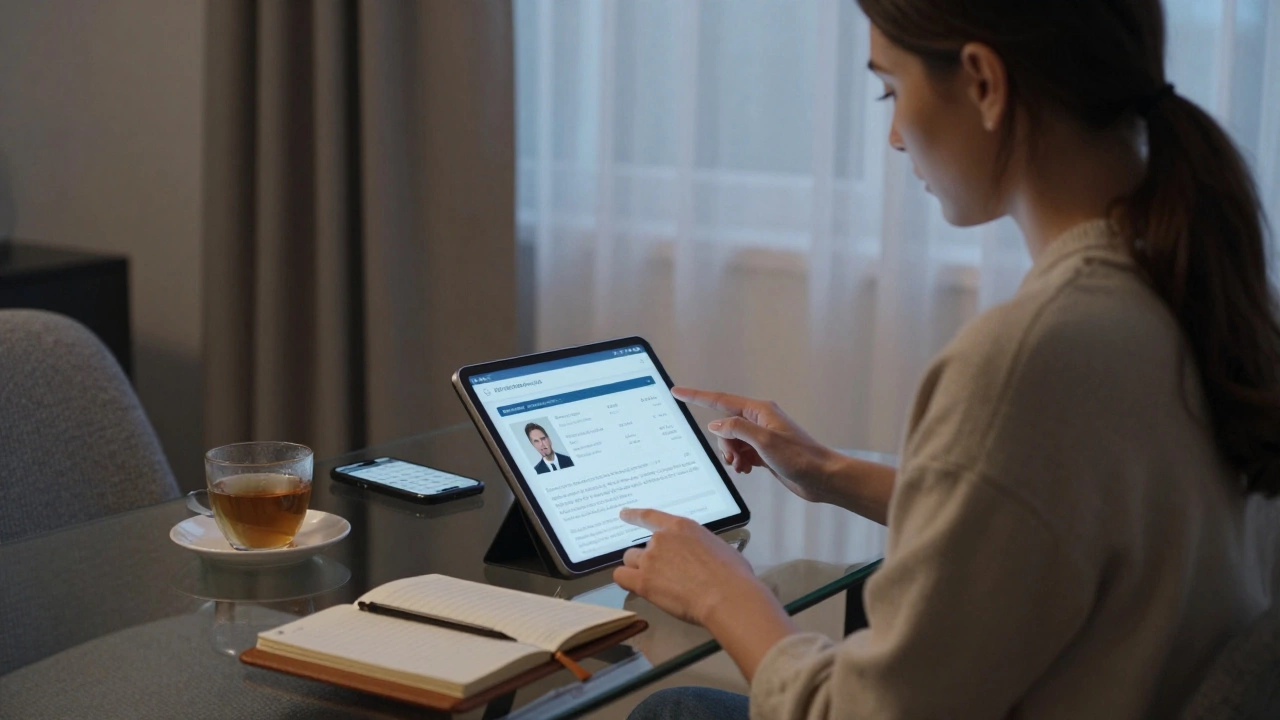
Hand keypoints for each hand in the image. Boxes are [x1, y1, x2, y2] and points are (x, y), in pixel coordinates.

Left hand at [613, 508, 768, 625]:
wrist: (726, 595)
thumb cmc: (732, 573)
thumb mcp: (718, 547)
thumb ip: (700, 548)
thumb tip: (700, 558)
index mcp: (681, 527)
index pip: (651, 517)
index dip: (635, 515)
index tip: (623, 514)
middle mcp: (661, 540)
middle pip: (641, 547)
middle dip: (649, 559)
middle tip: (664, 574)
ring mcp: (650, 560)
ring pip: (630, 561)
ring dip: (637, 569)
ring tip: (654, 584)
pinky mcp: (643, 582)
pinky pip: (621, 577)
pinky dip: (626, 580)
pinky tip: (634, 587)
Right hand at [673, 386, 839, 503]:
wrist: (822, 477)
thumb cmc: (801, 458)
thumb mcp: (764, 442)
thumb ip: (737, 429)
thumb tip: (715, 425)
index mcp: (759, 410)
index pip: (720, 401)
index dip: (696, 396)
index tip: (677, 391)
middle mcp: (759, 420)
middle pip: (725, 426)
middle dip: (723, 443)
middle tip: (734, 458)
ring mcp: (761, 436)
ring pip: (731, 441)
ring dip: (731, 455)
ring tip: (743, 466)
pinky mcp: (764, 451)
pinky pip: (740, 452)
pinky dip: (739, 461)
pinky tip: (748, 469)